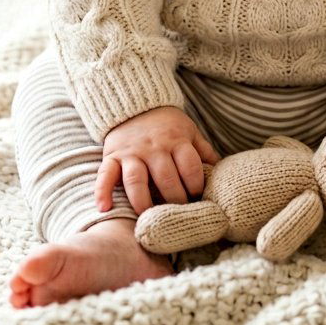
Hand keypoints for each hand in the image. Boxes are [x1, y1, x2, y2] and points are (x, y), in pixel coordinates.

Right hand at [96, 105, 220, 214]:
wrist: (136, 105)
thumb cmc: (168, 126)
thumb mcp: (190, 132)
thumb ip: (204, 152)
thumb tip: (223, 174)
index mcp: (177, 140)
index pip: (190, 167)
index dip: (196, 187)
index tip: (198, 200)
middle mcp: (154, 147)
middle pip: (166, 178)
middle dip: (174, 200)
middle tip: (177, 215)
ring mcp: (132, 152)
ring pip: (136, 180)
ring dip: (142, 202)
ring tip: (147, 220)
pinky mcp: (111, 155)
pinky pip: (105, 174)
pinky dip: (102, 191)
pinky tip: (104, 209)